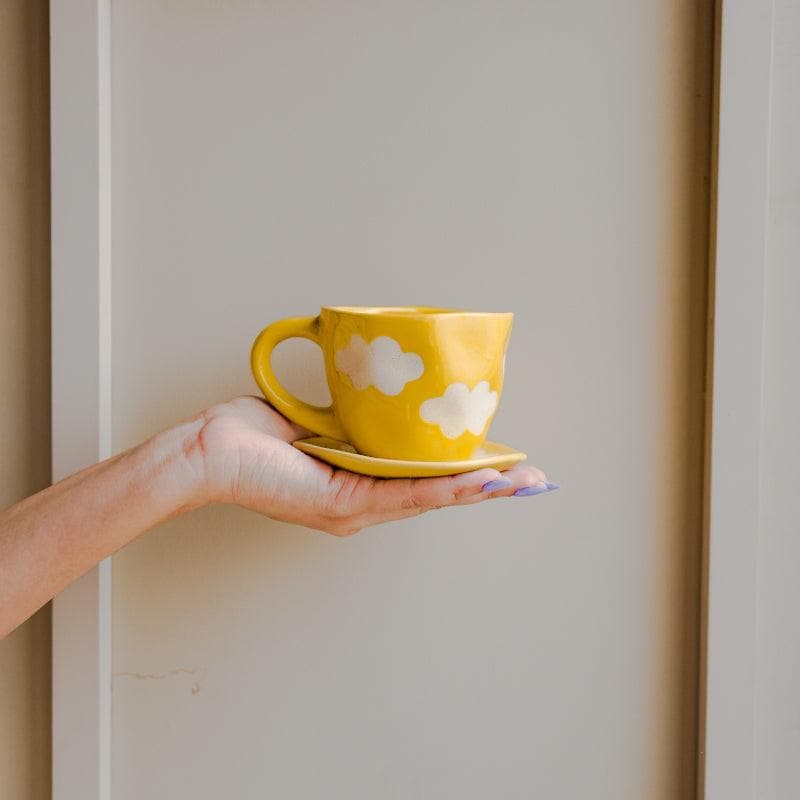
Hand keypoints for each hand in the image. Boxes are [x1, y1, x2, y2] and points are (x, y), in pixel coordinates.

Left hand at [190, 396, 552, 535]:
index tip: (501, 463)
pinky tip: (474, 483)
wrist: (212, 450)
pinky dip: (442, 488)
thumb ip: (353, 416)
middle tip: (532, 479)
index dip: (465, 472)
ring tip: (518, 482)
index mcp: (359, 481)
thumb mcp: (319, 419)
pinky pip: (401, 494)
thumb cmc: (255, 434)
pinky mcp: (340, 504)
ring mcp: (353, 508)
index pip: (423, 477)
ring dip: (476, 489)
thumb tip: (379, 390)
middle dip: (486, 485)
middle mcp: (362, 501)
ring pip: (428, 496)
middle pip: (436, 491)